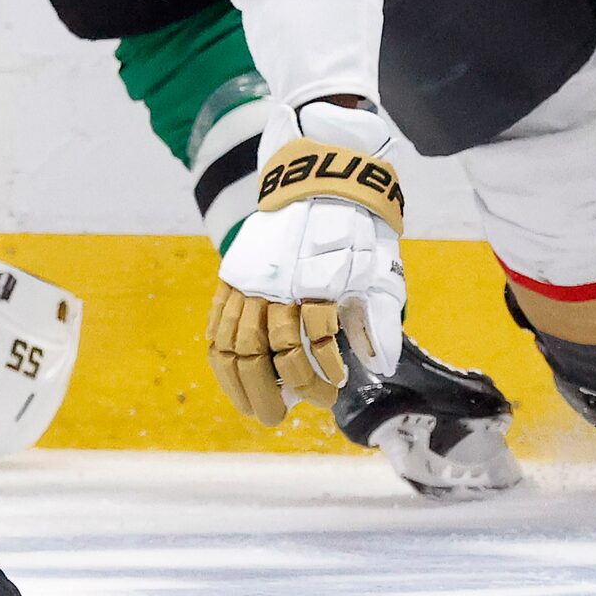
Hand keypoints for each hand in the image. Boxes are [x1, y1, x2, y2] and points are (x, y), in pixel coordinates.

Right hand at [207, 100, 408, 423]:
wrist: (321, 179)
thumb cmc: (353, 231)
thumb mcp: (376, 268)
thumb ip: (376, 316)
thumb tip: (379, 364)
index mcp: (317, 276)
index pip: (312, 338)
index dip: (321, 373)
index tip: (334, 390)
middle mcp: (278, 280)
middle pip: (267, 350)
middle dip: (275, 392)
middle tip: (286, 416)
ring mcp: (249, 279)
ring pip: (236, 344)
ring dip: (246, 385)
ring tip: (262, 410)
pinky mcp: (232, 277)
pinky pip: (216, 326)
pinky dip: (221, 360)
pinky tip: (233, 381)